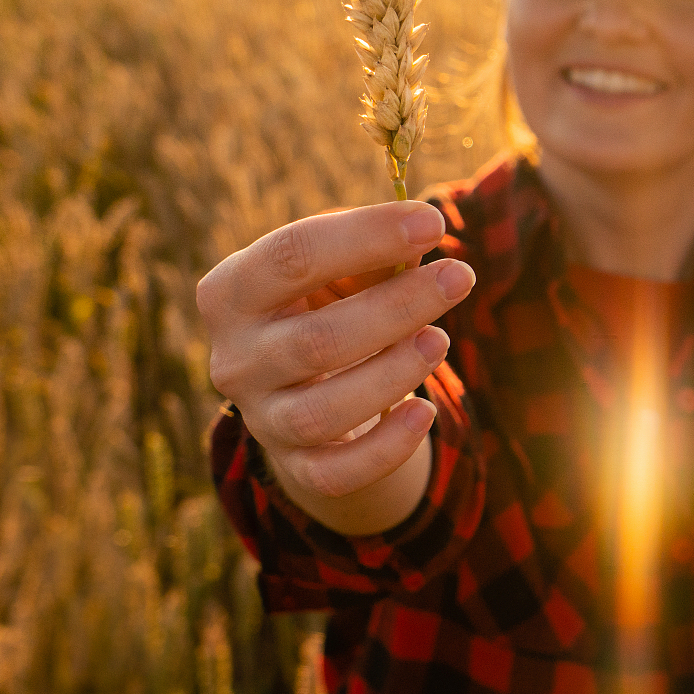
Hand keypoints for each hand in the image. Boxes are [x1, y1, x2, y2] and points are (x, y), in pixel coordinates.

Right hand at [196, 201, 474, 534]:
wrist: (308, 389)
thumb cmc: (330, 306)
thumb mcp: (342, 272)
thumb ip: (375, 253)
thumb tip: (422, 232)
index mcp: (233, 291)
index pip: (291, 255)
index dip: (365, 236)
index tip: (432, 222)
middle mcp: (235, 358)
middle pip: (317, 339)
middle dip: (398, 307)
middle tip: (460, 277)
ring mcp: (261, 419)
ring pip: (325, 410)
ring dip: (393, 374)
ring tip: (441, 340)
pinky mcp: (295, 467)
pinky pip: (337, 471)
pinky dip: (386, 447)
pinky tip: (425, 415)